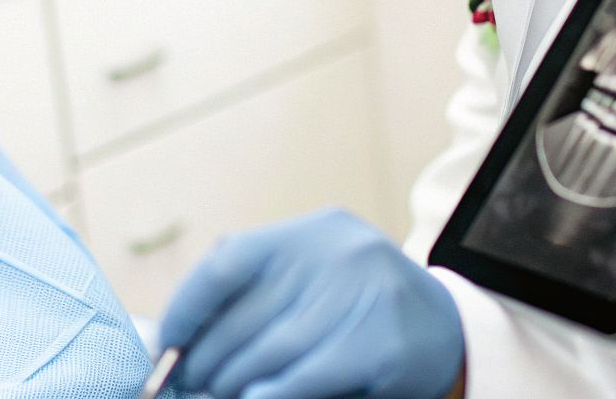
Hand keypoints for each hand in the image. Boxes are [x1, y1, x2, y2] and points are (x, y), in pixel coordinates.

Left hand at [158, 208, 463, 398]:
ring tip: (211, 396)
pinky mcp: (380, 346)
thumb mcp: (317, 277)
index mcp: (312, 232)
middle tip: (184, 385)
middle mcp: (337, 255)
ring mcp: (363, 297)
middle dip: (206, 359)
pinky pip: (305, 376)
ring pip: (270, 351)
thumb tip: (183, 338)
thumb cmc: (362, 306)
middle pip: (245, 316)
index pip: (228, 261)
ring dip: (231, 382)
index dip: (188, 306)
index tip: (166, 344)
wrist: (449, 330)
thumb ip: (262, 294)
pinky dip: (271, 392)